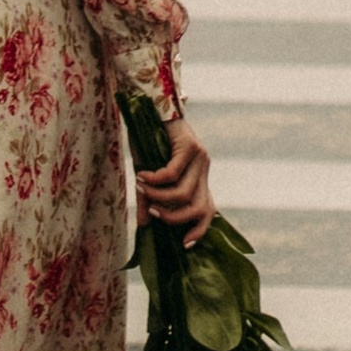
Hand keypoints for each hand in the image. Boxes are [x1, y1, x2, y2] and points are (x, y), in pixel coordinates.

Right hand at [132, 116, 214, 246]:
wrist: (149, 106)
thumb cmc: (148, 141)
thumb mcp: (148, 176)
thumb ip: (149, 200)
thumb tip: (144, 227)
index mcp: (198, 179)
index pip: (208, 211)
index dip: (200, 230)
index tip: (185, 245)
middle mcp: (204, 170)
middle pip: (199, 208)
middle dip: (174, 218)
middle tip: (152, 213)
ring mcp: (200, 158)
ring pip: (184, 193)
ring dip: (159, 197)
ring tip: (142, 189)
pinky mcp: (191, 147)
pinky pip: (173, 174)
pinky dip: (155, 179)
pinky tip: (141, 175)